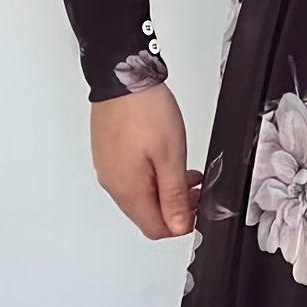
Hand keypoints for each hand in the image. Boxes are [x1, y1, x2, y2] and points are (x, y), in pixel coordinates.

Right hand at [89, 83, 201, 238]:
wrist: (121, 77)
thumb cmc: (144, 111)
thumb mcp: (171, 156)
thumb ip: (174, 195)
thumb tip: (178, 226)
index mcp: (128, 190)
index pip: (155, 229)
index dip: (181, 224)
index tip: (198, 207)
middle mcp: (113, 184)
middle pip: (146, 215)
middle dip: (175, 208)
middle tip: (196, 188)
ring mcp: (108, 169)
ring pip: (139, 196)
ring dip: (164, 191)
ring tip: (184, 172)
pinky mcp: (108, 155)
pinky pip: (131, 179)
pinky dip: (151, 177)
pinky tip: (164, 160)